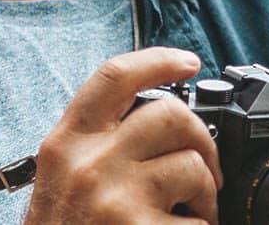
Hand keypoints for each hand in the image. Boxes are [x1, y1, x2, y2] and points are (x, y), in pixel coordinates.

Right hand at [23, 48, 221, 224]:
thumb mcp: (62, 178)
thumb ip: (96, 143)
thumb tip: (154, 116)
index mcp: (67, 142)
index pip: (114, 77)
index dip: (156, 59)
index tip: (187, 60)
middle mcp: (89, 163)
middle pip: (169, 115)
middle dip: (200, 138)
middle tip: (205, 164)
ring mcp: (117, 200)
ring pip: (192, 166)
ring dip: (206, 192)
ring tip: (193, 213)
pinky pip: (201, 223)